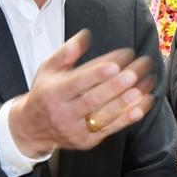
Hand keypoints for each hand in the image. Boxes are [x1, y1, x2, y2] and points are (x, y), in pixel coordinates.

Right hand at [8, 30, 156, 156]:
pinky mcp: (88, 140)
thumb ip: (66, 52)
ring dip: (127, 101)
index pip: (77, 83)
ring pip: (105, 116)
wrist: (32, 128)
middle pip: (93, 100)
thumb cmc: (44, 94)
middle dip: (116, 86)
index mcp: (54, 93)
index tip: (115, 64)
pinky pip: (111, 128)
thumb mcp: (48, 70)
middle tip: (135, 72)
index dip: (97, 74)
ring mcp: (77, 129)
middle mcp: (65, 113)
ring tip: (144, 86)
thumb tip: (85, 36)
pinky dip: (129, 117)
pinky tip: (142, 105)